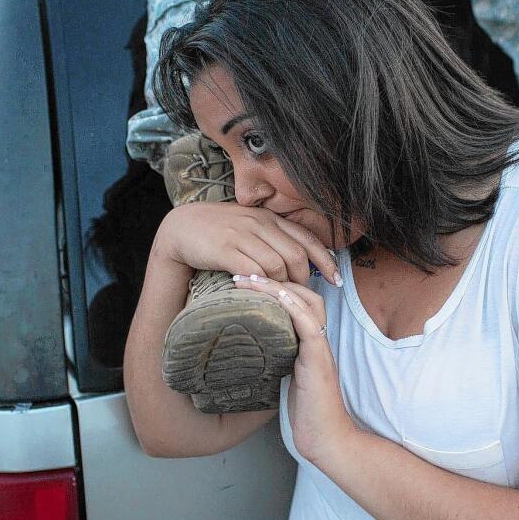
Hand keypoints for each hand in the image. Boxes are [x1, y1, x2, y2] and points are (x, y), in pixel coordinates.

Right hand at [153, 201, 340, 285]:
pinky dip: (261, 286)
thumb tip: (299, 261)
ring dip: (283, 286)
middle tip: (301, 296)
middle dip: (304, 280)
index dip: (326, 261)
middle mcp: (260, 223)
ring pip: (277, 265)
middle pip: (296, 255)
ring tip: (282, 300)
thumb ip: (273, 238)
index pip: (307, 239)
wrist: (182, 227)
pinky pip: (253, 271)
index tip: (336, 281)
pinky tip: (262, 295)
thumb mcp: (250, 227)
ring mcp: (243, 235)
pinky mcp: (226, 249)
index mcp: (270, 218)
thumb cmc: (219, 232)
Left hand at [233, 274, 356, 463]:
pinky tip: (277, 297)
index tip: (246, 281)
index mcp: (309, 343)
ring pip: (306, 302)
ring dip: (277, 287)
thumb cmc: (307, 415)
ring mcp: (320, 348)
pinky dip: (294, 307)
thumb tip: (247, 351)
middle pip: (304, 293)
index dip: (275, 287)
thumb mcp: (286, 380)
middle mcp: (317, 340)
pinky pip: (310, 325)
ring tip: (249, 279)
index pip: (298, 301)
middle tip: (242, 274)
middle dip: (273, 279)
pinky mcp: (319, 361)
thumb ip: (276, 360)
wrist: (326, 439)